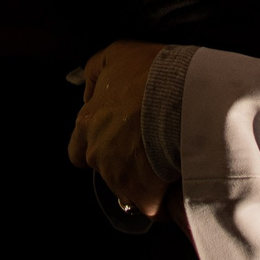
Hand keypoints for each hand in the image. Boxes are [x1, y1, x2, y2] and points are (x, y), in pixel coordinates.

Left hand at [68, 39, 168, 216]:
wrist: (182, 98)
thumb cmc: (151, 74)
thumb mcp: (118, 54)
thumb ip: (96, 71)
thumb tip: (89, 90)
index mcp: (87, 124)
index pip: (77, 149)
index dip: (97, 146)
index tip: (117, 141)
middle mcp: (97, 154)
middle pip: (105, 169)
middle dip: (123, 164)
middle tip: (149, 148)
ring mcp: (118, 178)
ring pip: (129, 187)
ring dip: (145, 178)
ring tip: (170, 159)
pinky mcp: (143, 197)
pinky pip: (152, 205)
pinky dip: (164, 198)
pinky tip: (178, 181)